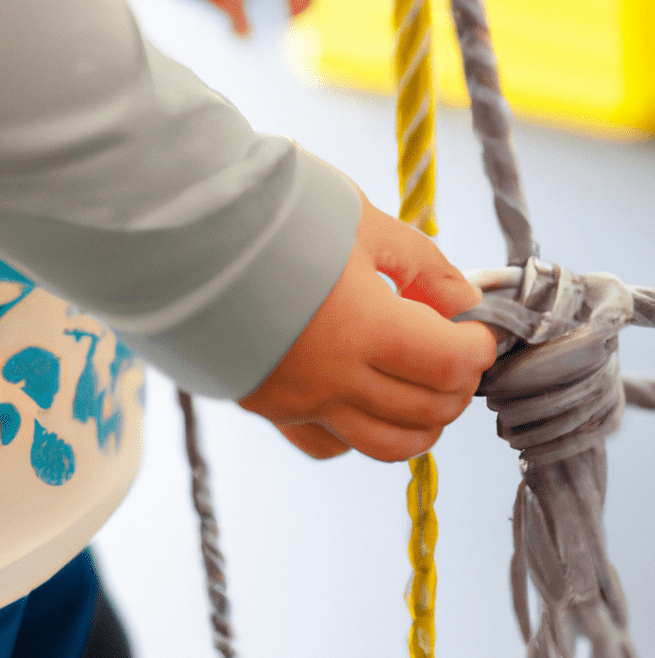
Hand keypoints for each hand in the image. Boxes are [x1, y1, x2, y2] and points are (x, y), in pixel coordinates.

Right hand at [238, 192, 496, 461]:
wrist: (171, 227)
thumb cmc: (269, 212)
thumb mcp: (362, 222)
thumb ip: (423, 266)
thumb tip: (466, 302)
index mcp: (365, 327)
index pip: (451, 364)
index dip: (479, 349)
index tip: (479, 329)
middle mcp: (334, 378)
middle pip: (429, 410)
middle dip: (460, 384)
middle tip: (458, 353)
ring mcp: (299, 400)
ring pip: (387, 445)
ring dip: (424, 422)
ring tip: (428, 386)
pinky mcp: (268, 407)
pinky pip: (329, 445)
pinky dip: (362, 432)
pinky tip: (366, 399)